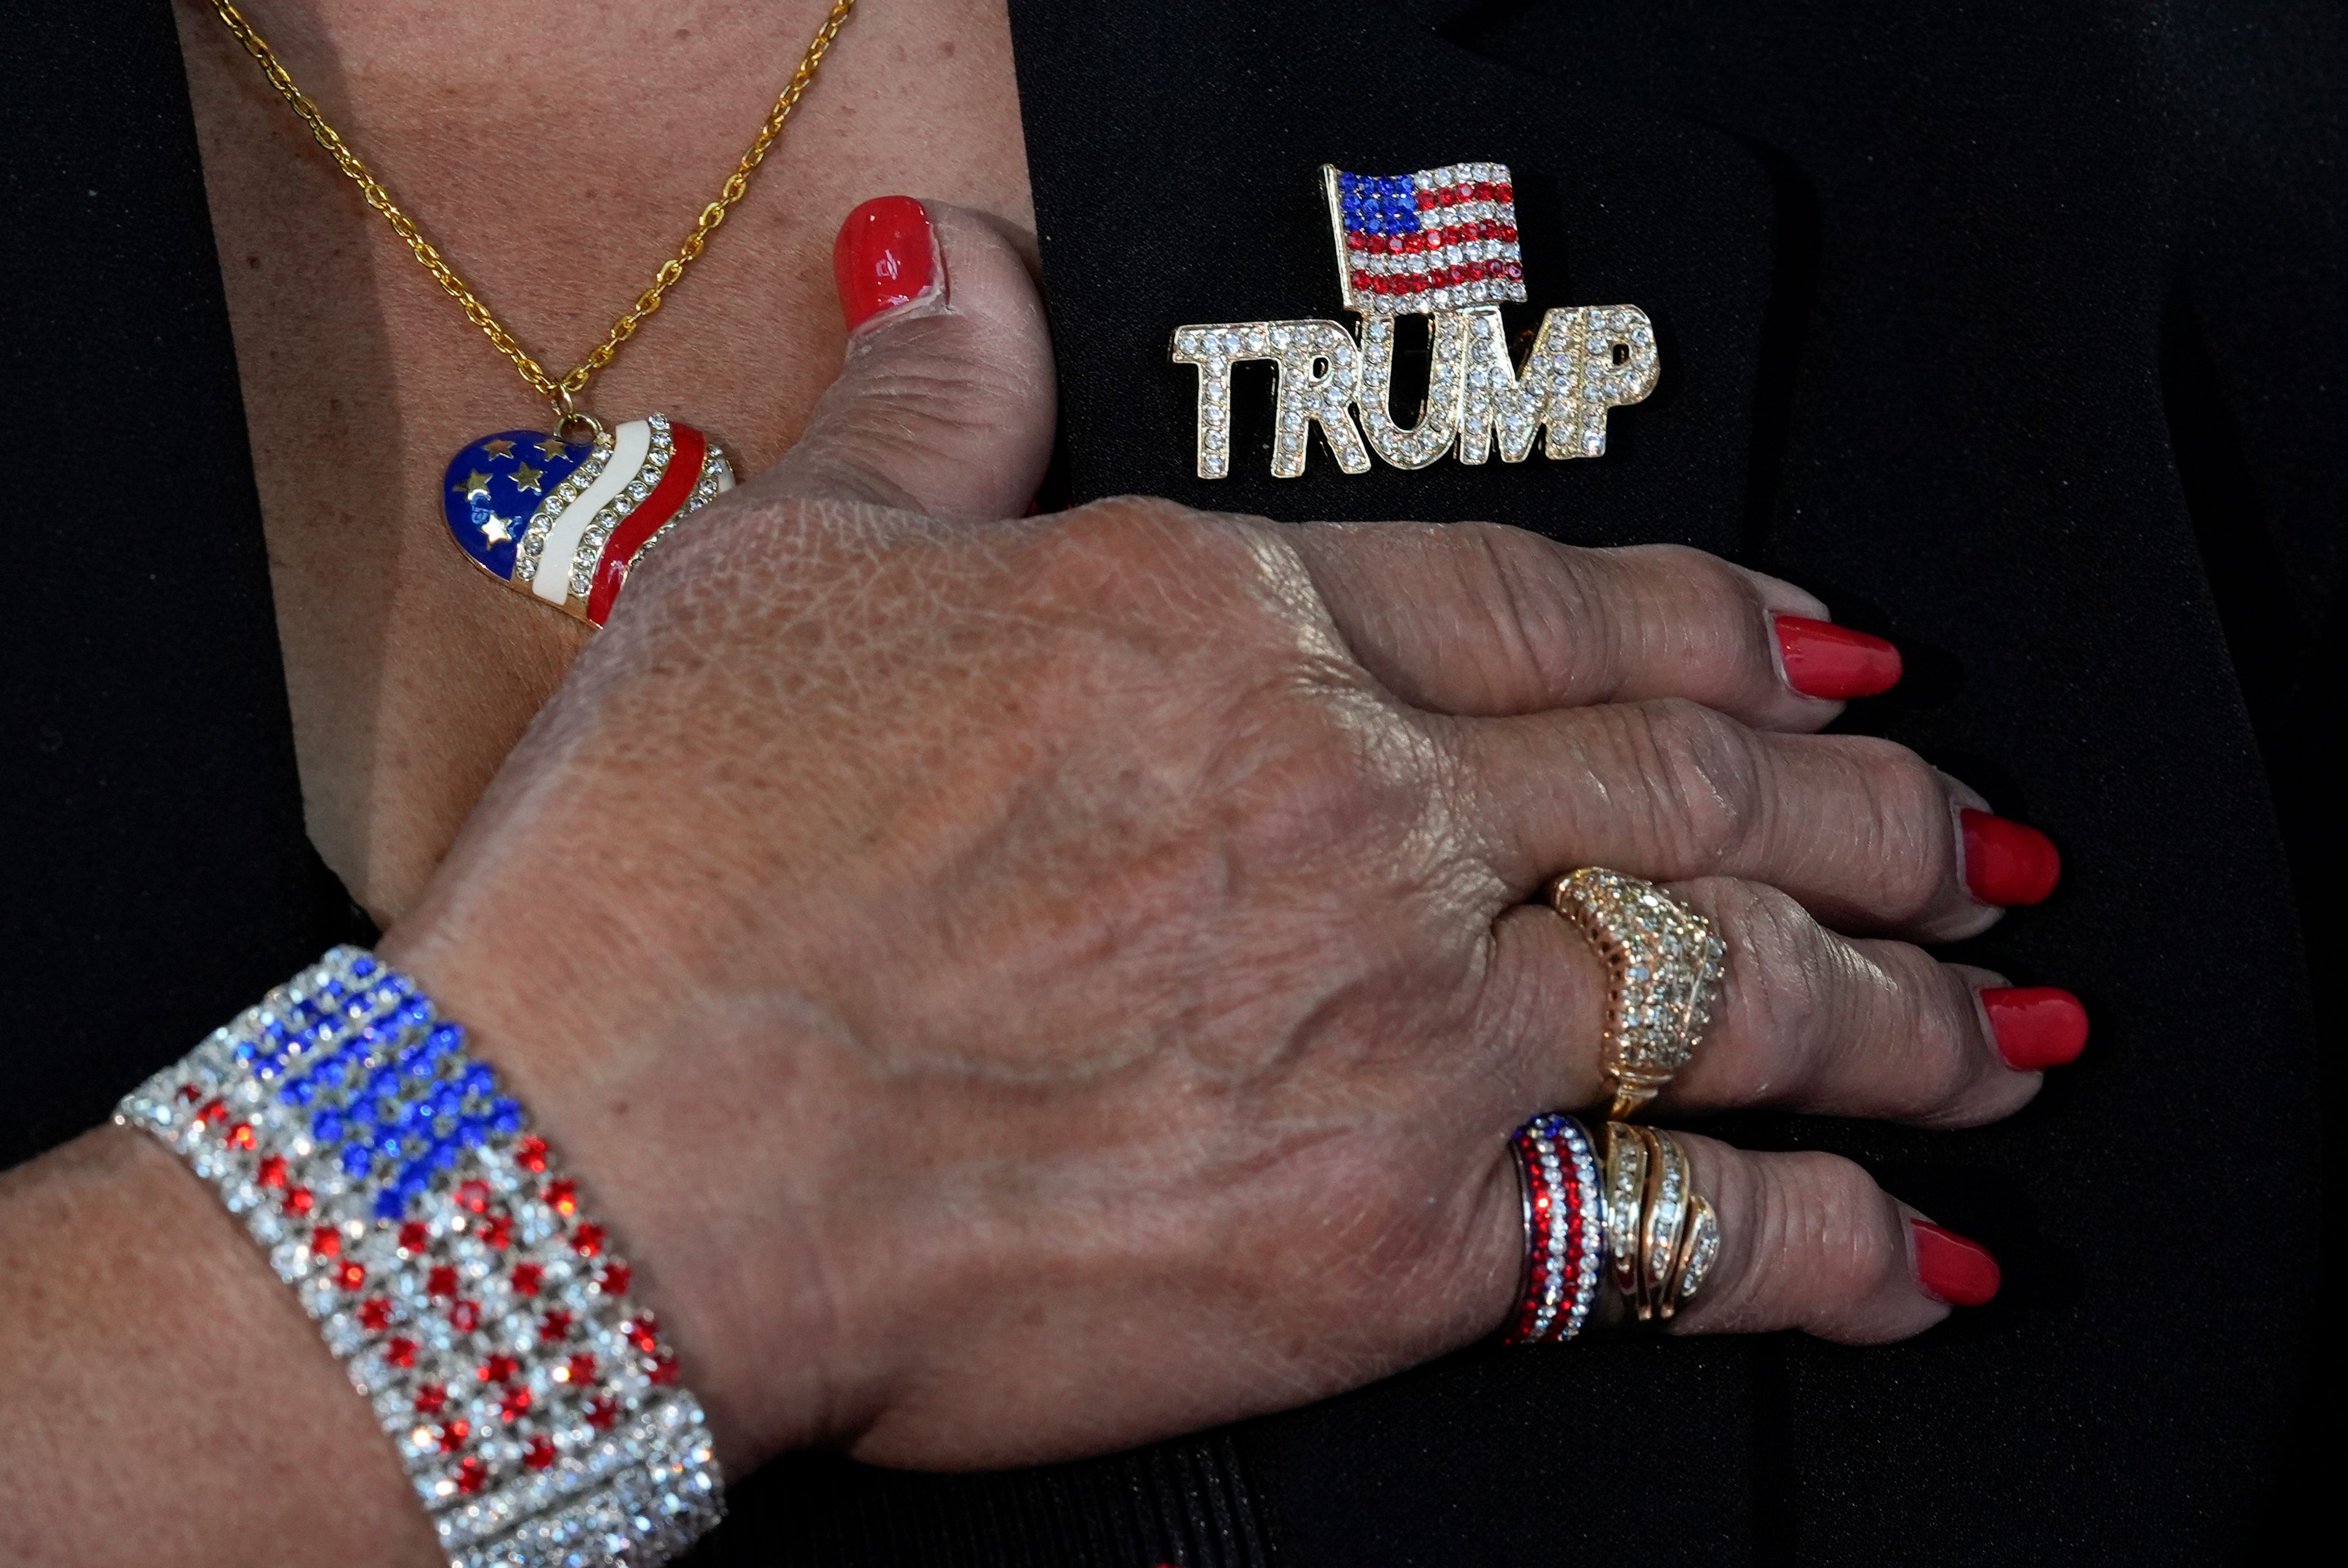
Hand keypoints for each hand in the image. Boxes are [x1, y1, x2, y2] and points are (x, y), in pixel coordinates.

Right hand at [381, 198, 2069, 1476]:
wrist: (604, 1146)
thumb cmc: (672, 859)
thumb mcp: (786, 563)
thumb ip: (935, 414)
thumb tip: (971, 273)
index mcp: (1233, 629)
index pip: (1555, 603)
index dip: (1725, 627)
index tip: (1831, 660)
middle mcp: (1360, 806)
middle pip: (1701, 791)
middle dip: (1874, 817)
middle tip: (1979, 840)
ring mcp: (1397, 1018)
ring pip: (1737, 991)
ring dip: (1901, 1009)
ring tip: (1999, 1024)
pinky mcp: (1386, 1240)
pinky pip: (1672, 1235)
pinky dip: (1826, 1250)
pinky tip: (1922, 1255)